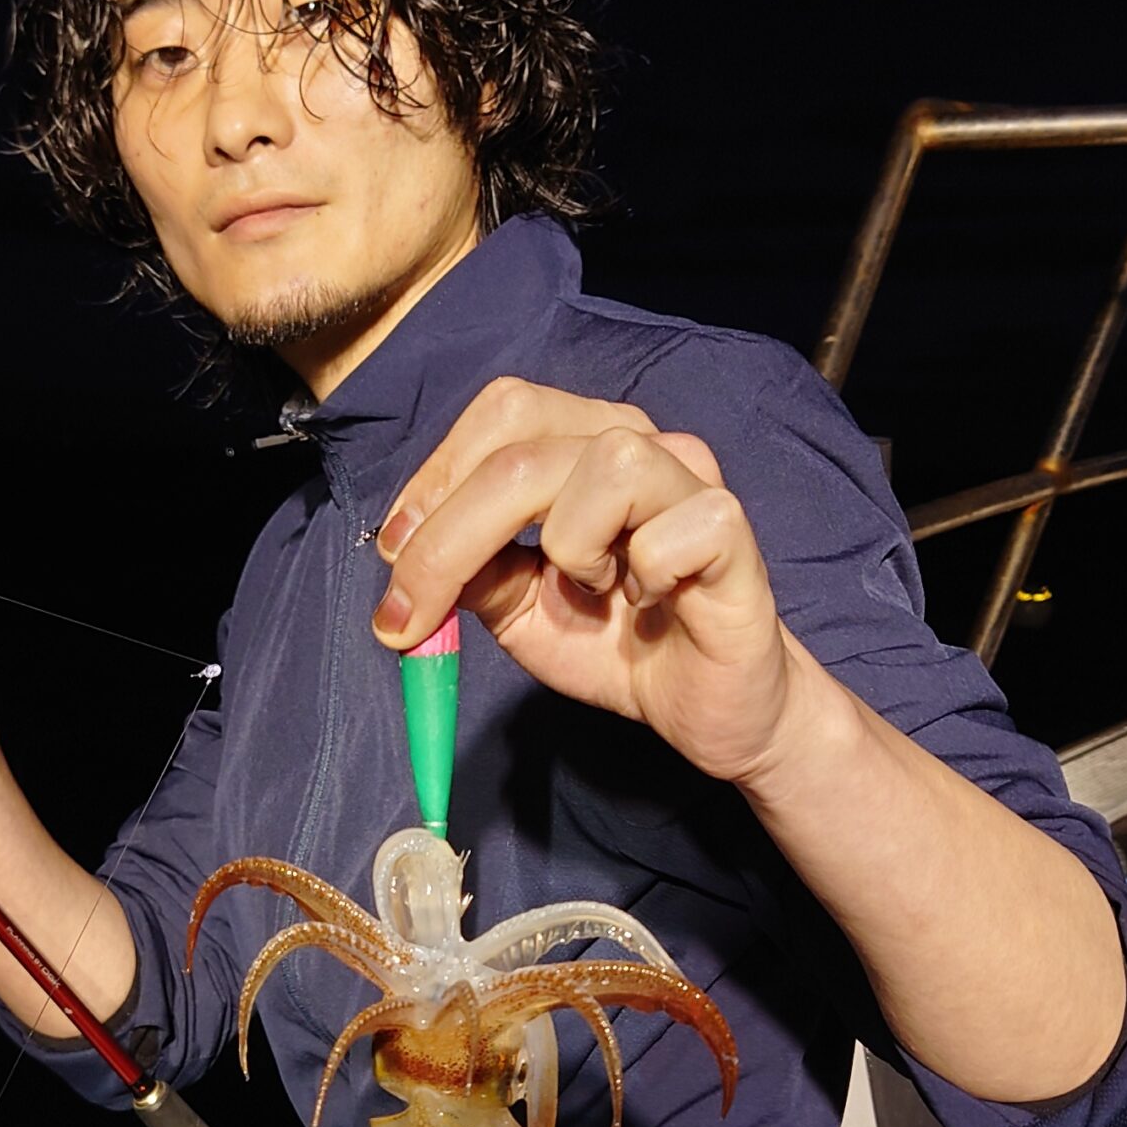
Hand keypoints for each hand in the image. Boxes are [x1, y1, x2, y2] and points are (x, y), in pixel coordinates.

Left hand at [366, 378, 808, 784]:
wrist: (704, 709)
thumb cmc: (616, 645)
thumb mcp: (517, 612)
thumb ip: (470, 571)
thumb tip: (405, 555)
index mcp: (579, 445)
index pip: (498, 417)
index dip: (435, 479)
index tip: (394, 555)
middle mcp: (635, 443)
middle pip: (523, 444)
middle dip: (453, 533)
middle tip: (419, 611)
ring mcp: (689, 479)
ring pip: (603, 464)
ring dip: (571, 547)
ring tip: (593, 590)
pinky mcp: (731, 529)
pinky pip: (668, 529)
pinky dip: (643, 574)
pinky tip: (651, 603)